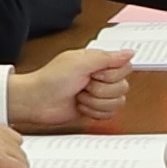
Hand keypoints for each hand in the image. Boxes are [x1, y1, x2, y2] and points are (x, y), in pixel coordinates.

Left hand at [11, 47, 131, 129]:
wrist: (36, 101)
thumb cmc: (51, 79)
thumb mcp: (80, 62)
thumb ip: (108, 57)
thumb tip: (130, 52)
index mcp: (98, 61)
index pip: (125, 67)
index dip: (112, 75)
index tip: (95, 74)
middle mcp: (100, 77)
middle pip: (123, 87)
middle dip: (101, 90)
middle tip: (84, 85)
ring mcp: (98, 94)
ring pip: (118, 102)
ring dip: (96, 102)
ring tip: (81, 96)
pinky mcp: (94, 109)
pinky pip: (109, 114)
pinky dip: (94, 112)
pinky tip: (81, 106)